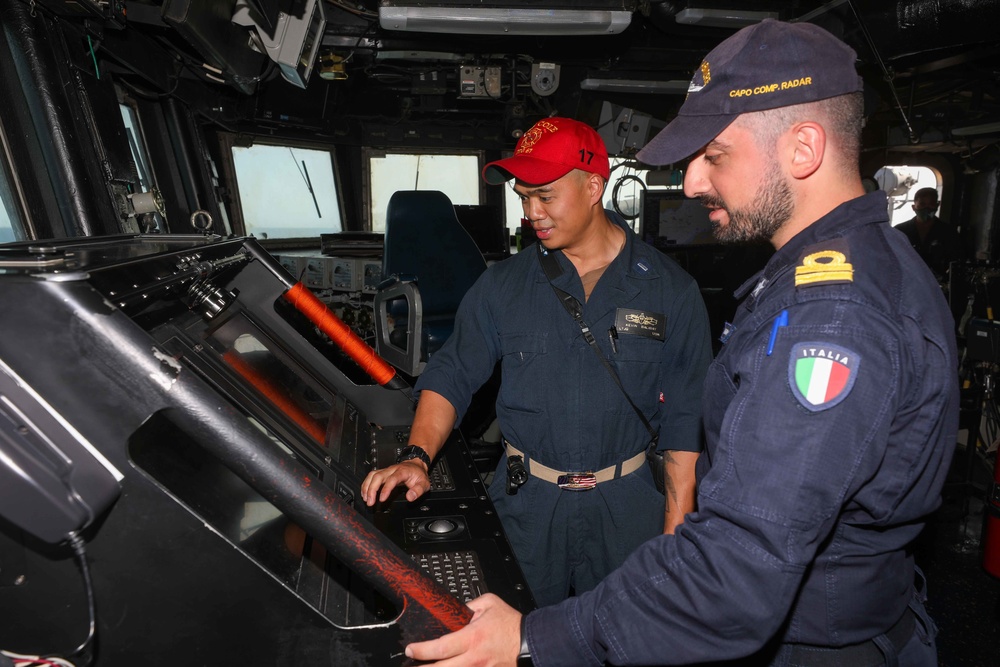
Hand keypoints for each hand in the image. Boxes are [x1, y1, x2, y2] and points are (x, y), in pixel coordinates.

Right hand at [360, 461, 430, 504]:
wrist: (416, 464)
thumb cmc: (418, 474)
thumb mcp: (424, 483)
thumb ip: (418, 491)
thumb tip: (410, 497)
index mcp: (402, 471)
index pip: (391, 479)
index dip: (385, 489)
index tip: (382, 499)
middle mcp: (392, 470)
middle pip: (378, 476)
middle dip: (371, 489)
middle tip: (370, 502)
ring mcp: (386, 470)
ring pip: (372, 475)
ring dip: (367, 487)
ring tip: (366, 499)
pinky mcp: (382, 472)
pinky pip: (371, 476)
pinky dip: (366, 485)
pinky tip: (365, 493)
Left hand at [405, 593, 521, 665]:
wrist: (530, 642)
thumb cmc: (511, 624)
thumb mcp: (489, 603)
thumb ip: (469, 606)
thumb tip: (455, 611)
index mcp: (472, 638)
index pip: (440, 647)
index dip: (421, 650)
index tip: (410, 649)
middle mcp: (474, 658)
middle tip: (410, 665)